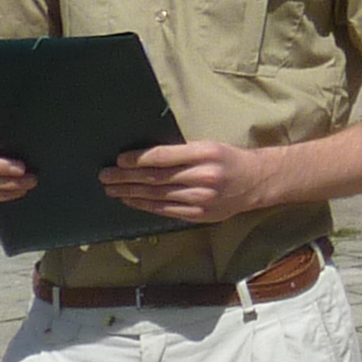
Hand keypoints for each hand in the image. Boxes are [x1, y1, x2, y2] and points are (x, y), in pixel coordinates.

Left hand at [98, 139, 277, 224]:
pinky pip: (165, 210)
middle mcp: (202, 176)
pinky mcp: (199, 215)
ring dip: (130, 192)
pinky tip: (131, 200)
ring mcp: (201, 199)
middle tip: (105, 176)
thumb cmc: (229, 159)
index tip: (119, 159)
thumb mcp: (208, 146)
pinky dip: (145, 205)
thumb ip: (181, 152)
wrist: (256, 182)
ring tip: (111, 189)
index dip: (138, 159)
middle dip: (126, 177)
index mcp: (205, 153)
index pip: (163, 157)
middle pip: (156, 178)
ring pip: (157, 195)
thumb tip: (144, 156)